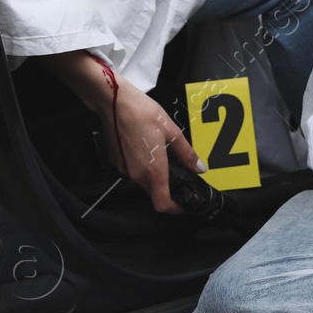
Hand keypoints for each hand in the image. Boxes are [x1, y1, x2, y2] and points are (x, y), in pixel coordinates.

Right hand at [103, 80, 205, 213]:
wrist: (114, 102)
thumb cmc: (140, 112)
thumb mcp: (172, 131)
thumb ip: (187, 154)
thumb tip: (198, 167)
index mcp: (153, 169)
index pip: (163, 204)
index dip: (175, 209)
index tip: (183, 205)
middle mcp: (137, 174)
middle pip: (155, 194)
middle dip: (167, 189)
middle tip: (176, 175)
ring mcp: (125, 169)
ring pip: (143, 183)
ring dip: (154, 177)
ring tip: (160, 156)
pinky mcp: (117, 163)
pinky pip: (133, 173)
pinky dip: (142, 167)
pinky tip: (145, 150)